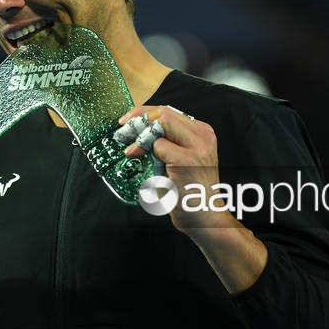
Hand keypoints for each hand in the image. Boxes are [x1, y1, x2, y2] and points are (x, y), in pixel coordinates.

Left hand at [119, 105, 234, 231]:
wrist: (205, 216)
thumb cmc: (190, 191)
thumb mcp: (182, 158)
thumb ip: (168, 141)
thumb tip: (139, 129)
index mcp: (201, 132)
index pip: (168, 111)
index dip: (143, 113)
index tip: (127, 121)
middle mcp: (202, 136)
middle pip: (164, 112)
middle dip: (138, 120)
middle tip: (123, 132)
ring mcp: (197, 147)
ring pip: (161, 123)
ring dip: (140, 135)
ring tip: (131, 150)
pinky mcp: (188, 160)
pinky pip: (159, 146)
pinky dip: (148, 152)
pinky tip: (143, 161)